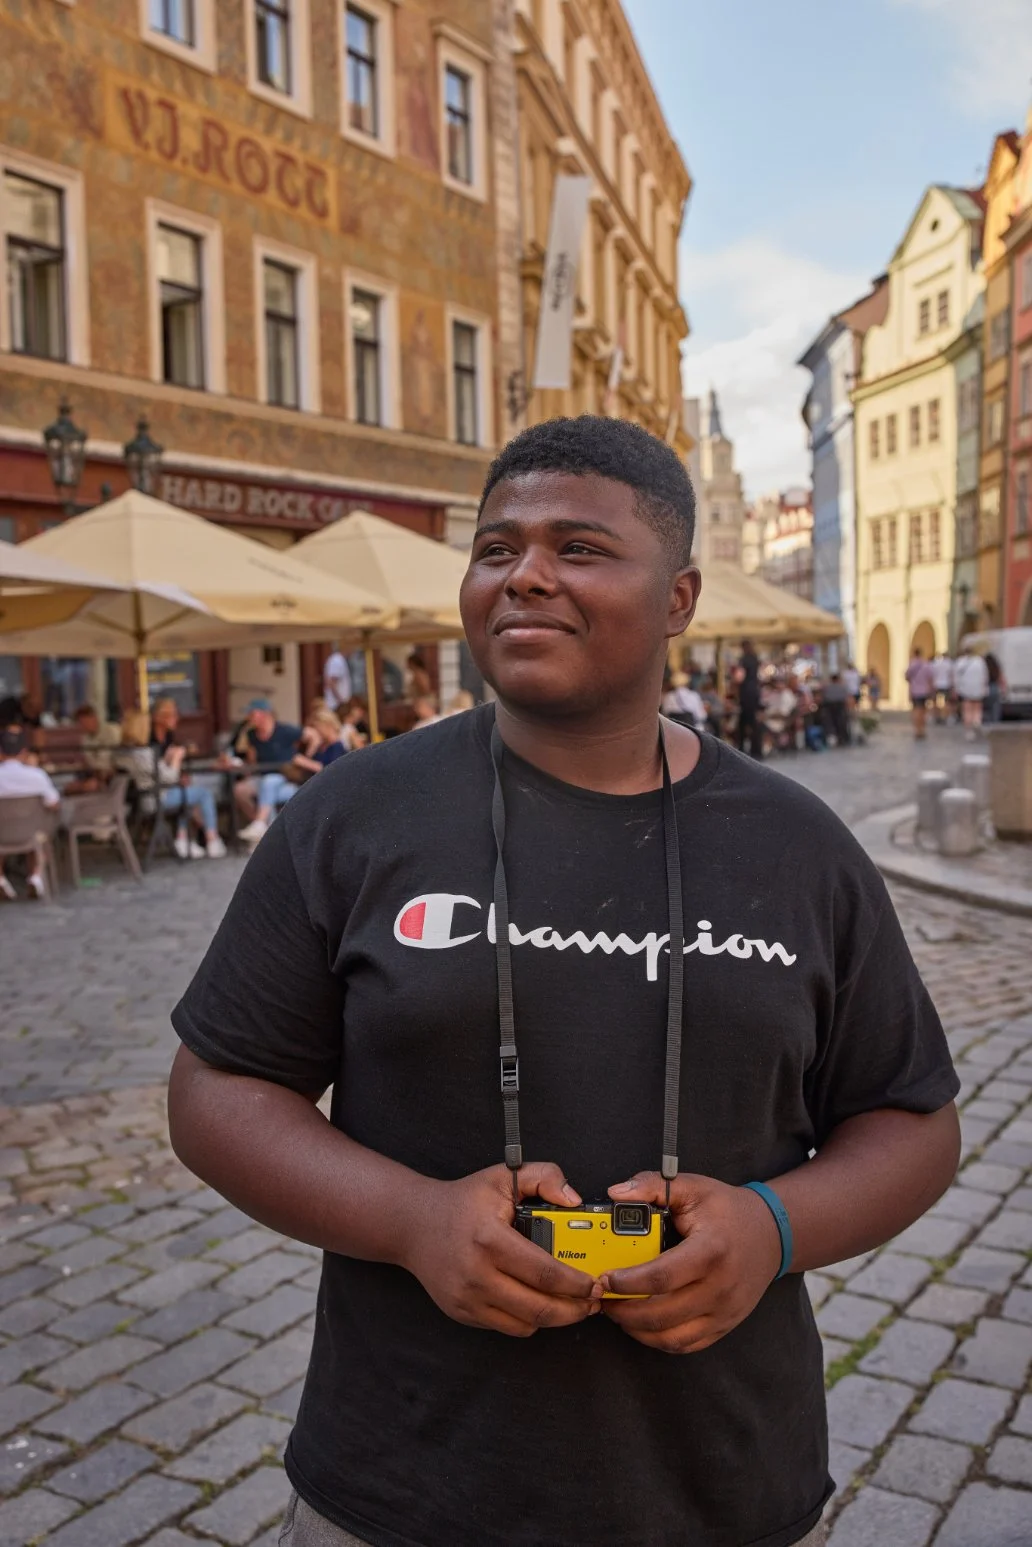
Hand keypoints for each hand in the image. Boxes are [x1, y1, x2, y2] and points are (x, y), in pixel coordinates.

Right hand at [399, 1162, 603, 1337]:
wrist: (413, 1224)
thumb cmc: (462, 1201)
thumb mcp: (503, 1176)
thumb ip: (544, 1176)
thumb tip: (573, 1199)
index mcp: (490, 1239)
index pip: (544, 1273)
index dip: (576, 1284)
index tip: (595, 1284)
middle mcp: (477, 1274)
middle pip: (539, 1308)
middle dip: (574, 1310)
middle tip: (593, 1302)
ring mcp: (467, 1298)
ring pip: (525, 1324)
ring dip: (555, 1319)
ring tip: (572, 1306)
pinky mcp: (462, 1313)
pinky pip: (506, 1327)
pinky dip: (528, 1320)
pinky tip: (539, 1303)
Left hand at [600, 1172, 781, 1354]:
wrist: (772, 1234)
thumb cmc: (728, 1210)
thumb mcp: (693, 1187)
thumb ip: (653, 1185)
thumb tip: (617, 1193)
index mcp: (711, 1251)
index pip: (663, 1277)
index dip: (628, 1282)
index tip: (605, 1278)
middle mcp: (720, 1287)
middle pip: (663, 1314)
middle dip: (624, 1311)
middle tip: (602, 1298)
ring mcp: (724, 1312)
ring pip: (673, 1337)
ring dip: (638, 1330)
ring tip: (617, 1312)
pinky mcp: (724, 1325)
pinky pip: (687, 1345)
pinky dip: (659, 1340)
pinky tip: (641, 1324)